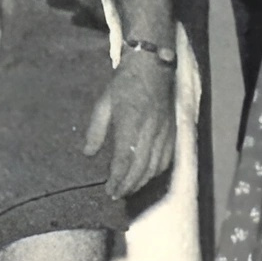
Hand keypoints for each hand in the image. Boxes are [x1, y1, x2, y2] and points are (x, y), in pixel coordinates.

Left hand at [85, 49, 177, 198]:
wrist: (153, 65)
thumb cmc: (125, 82)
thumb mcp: (104, 103)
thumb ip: (96, 130)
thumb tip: (88, 153)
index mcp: (131, 123)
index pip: (125, 159)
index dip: (117, 179)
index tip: (109, 190)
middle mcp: (150, 130)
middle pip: (141, 168)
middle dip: (128, 185)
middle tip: (116, 195)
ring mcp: (164, 131)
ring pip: (155, 166)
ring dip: (141, 181)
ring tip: (129, 189)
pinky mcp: (173, 130)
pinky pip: (167, 158)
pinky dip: (157, 171)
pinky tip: (148, 176)